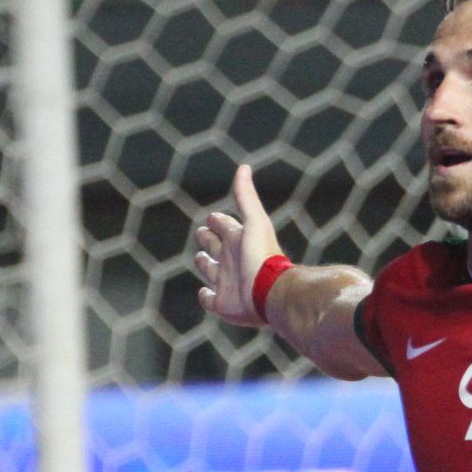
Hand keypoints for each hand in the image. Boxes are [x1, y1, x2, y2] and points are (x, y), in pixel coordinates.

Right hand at [192, 163, 283, 326]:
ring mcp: (226, 283)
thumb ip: (246, 197)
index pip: (225, 226)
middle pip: (215, 246)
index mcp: (238, 241)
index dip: (218, 221)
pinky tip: (205, 291)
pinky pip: (209, 299)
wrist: (270, 292)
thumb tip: (244, 167)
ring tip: (201, 258)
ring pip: (210, 270)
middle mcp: (232, 261)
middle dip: (208, 239)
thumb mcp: (254, 221)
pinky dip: (205, 296)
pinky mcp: (222, 304)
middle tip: (203, 233)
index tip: (213, 217)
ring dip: (204, 264)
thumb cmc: (262, 255)